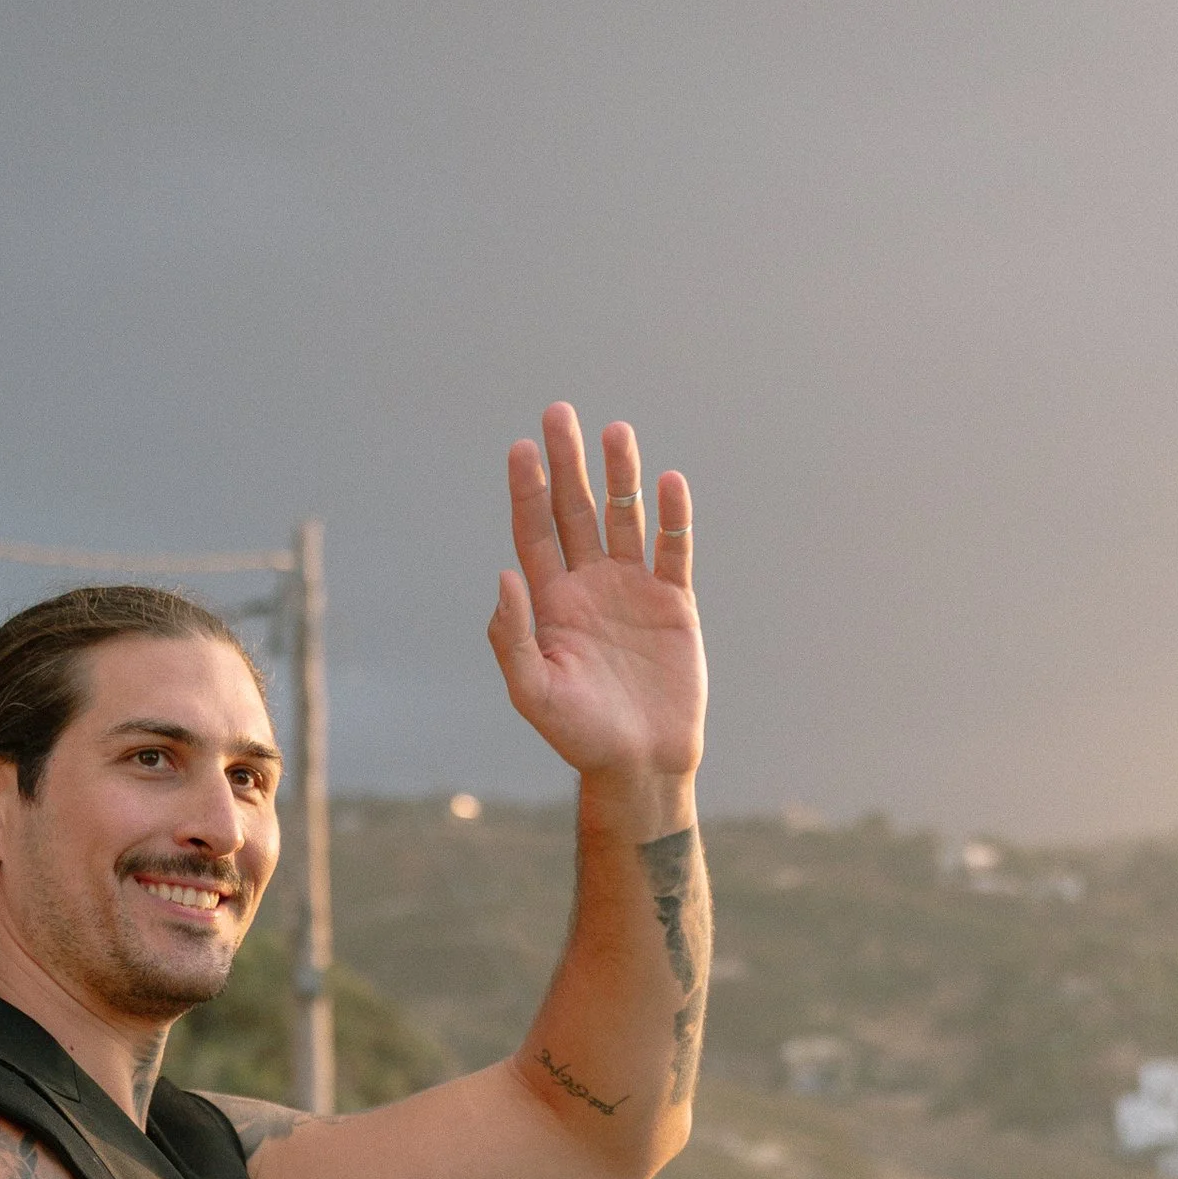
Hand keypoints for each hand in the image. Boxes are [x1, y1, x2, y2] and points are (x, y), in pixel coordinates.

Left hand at [488, 405, 704, 798]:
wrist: (640, 764)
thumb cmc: (580, 736)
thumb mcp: (532, 692)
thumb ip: (512, 636)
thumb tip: (503, 575)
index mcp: (552, 602)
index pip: (534, 532)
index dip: (527, 490)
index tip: (520, 449)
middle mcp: (590, 586)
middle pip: (575, 511)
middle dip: (568, 463)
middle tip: (560, 414)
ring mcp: (633, 590)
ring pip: (624, 518)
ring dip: (620, 477)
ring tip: (617, 432)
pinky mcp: (674, 604)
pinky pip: (674, 550)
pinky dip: (673, 517)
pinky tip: (668, 483)